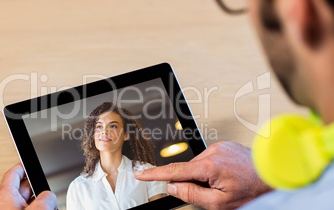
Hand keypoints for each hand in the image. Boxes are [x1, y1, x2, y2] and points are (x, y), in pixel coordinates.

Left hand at [0, 163, 57, 209]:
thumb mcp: (39, 208)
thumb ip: (46, 196)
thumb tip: (49, 196)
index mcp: (5, 199)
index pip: (11, 175)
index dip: (21, 166)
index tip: (27, 161)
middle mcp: (8, 206)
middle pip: (22, 187)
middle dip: (36, 185)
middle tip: (44, 184)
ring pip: (29, 200)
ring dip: (39, 199)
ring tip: (49, 202)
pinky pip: (32, 208)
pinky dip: (40, 207)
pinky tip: (48, 208)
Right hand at [135, 141, 271, 209]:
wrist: (273, 176)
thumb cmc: (251, 190)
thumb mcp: (219, 203)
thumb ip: (192, 194)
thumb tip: (173, 186)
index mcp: (209, 165)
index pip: (174, 171)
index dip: (155, 174)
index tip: (141, 174)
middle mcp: (213, 151)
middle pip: (188, 169)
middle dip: (192, 182)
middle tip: (210, 192)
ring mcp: (219, 146)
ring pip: (199, 165)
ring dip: (203, 175)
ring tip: (223, 184)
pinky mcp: (224, 145)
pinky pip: (209, 158)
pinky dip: (210, 169)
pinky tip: (225, 176)